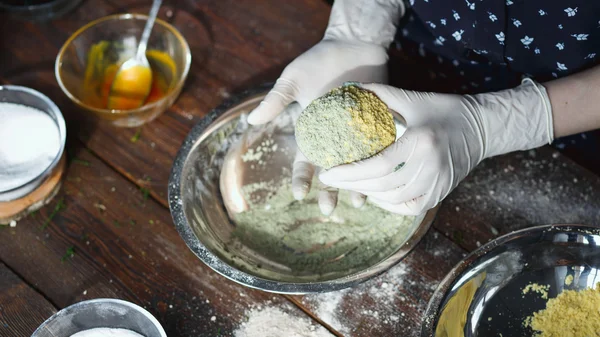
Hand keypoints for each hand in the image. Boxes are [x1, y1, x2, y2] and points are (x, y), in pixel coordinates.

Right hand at [251, 40, 386, 213]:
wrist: (352, 44)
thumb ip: (277, 99)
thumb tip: (252, 119)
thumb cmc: (319, 61)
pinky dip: (379, 164)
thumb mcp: (294, 79)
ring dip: (356, 185)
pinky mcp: (379, 126)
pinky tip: (382, 178)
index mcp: (313, 133)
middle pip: (331, 172)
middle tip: (328, 209)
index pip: (304, 162)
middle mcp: (335, 139)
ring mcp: (358, 135)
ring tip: (358, 202)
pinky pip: (379, 150)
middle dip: (329, 191)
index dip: (300, 178)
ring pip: (356, 167)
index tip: (299, 192)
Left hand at [320, 80, 553, 214]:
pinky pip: (408, 207)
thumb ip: (381, 94)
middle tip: (329, 179)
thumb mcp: (413, 98)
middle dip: (351, 184)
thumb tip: (350, 88)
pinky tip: (374, 193)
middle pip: (382, 185)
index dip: (349, 172)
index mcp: (421, 142)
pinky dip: (388, 204)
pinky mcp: (440, 194)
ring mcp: (437, 184)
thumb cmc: (444, 109)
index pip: (378, 165)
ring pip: (393, 199)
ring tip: (348, 184)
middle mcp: (430, 167)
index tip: (326, 172)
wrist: (482, 128)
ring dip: (367, 193)